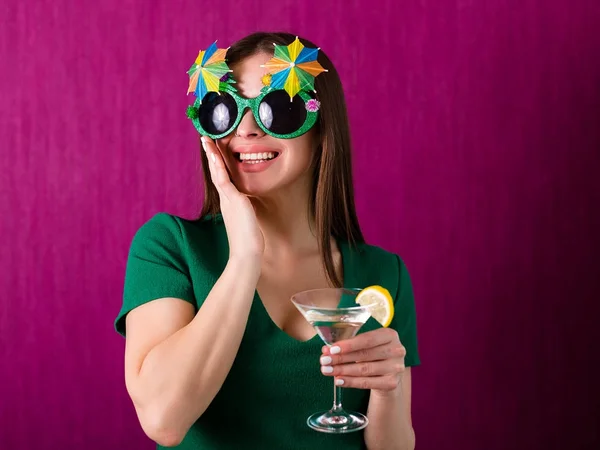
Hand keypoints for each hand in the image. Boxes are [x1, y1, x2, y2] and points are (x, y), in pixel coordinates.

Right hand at [201, 137, 263, 259]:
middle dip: (211, 155)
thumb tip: (249, 207)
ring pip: (217, 172)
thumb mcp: (248, 220)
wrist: (246, 253)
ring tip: (206, 140)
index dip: (218, 164)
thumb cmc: (249, 241)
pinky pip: (223, 180)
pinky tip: (214, 155)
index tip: (214, 151)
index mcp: (229, 203)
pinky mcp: (233, 200)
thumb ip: (247, 211)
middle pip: (216, 172)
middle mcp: (226, 199)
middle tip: (205, 139)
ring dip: (212, 156)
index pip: (222, 178)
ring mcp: (228, 199)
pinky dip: (218, 166)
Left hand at [319, 328, 405, 392]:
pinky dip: (351, 382)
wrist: (389, 374)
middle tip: (324, 361)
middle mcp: (397, 350)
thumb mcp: (365, 345)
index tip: (332, 349)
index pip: (367, 339)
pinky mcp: (392, 383)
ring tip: (327, 371)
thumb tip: (326, 350)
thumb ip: (348, 345)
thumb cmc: (373, 354)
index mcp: (390, 335)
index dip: (348, 345)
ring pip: (364, 369)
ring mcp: (396, 368)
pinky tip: (338, 380)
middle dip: (341, 358)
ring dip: (342, 370)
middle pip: (364, 355)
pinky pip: (367, 383)